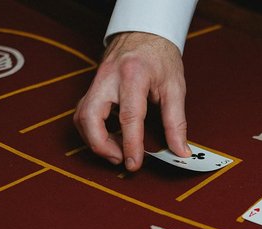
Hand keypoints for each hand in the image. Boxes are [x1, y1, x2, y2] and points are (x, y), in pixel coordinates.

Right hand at [74, 32, 190, 170]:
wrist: (144, 32)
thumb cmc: (160, 56)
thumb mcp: (175, 87)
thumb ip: (176, 122)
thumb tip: (180, 151)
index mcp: (133, 75)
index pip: (129, 116)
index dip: (130, 144)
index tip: (134, 164)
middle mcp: (109, 78)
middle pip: (90, 117)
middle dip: (101, 145)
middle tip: (121, 159)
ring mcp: (96, 81)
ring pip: (81, 117)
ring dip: (95, 140)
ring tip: (118, 151)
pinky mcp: (92, 87)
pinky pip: (84, 113)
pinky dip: (94, 131)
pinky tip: (112, 137)